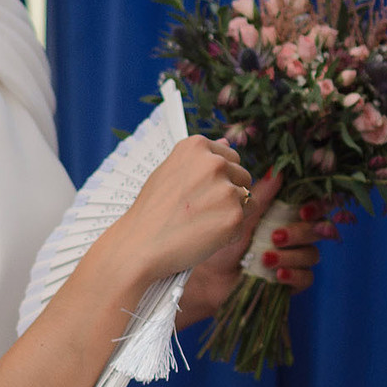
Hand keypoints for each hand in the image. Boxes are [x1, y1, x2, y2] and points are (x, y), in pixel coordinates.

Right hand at [101, 136, 256, 287]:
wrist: (139, 245)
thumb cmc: (151, 211)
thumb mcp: (170, 172)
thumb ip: (200, 159)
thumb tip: (227, 142)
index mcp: (197, 146)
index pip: (231, 157)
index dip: (219, 178)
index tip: (202, 192)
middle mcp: (215, 163)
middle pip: (243, 176)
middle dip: (229, 194)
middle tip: (200, 211)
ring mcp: (226, 189)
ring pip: (247, 200)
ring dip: (230, 213)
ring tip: (200, 224)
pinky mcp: (234, 216)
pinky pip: (242, 224)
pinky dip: (227, 234)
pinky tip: (203, 237)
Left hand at [179, 176, 330, 328]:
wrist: (208, 278)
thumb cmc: (222, 243)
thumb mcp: (239, 217)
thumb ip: (261, 196)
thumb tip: (277, 171)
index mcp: (285, 215)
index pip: (314, 207)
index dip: (317, 206)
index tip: (303, 210)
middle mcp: (294, 236)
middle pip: (317, 229)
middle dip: (300, 232)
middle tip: (276, 236)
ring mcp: (294, 260)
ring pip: (312, 254)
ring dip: (290, 255)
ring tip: (264, 258)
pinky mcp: (291, 282)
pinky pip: (306, 278)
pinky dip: (293, 275)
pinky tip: (276, 274)